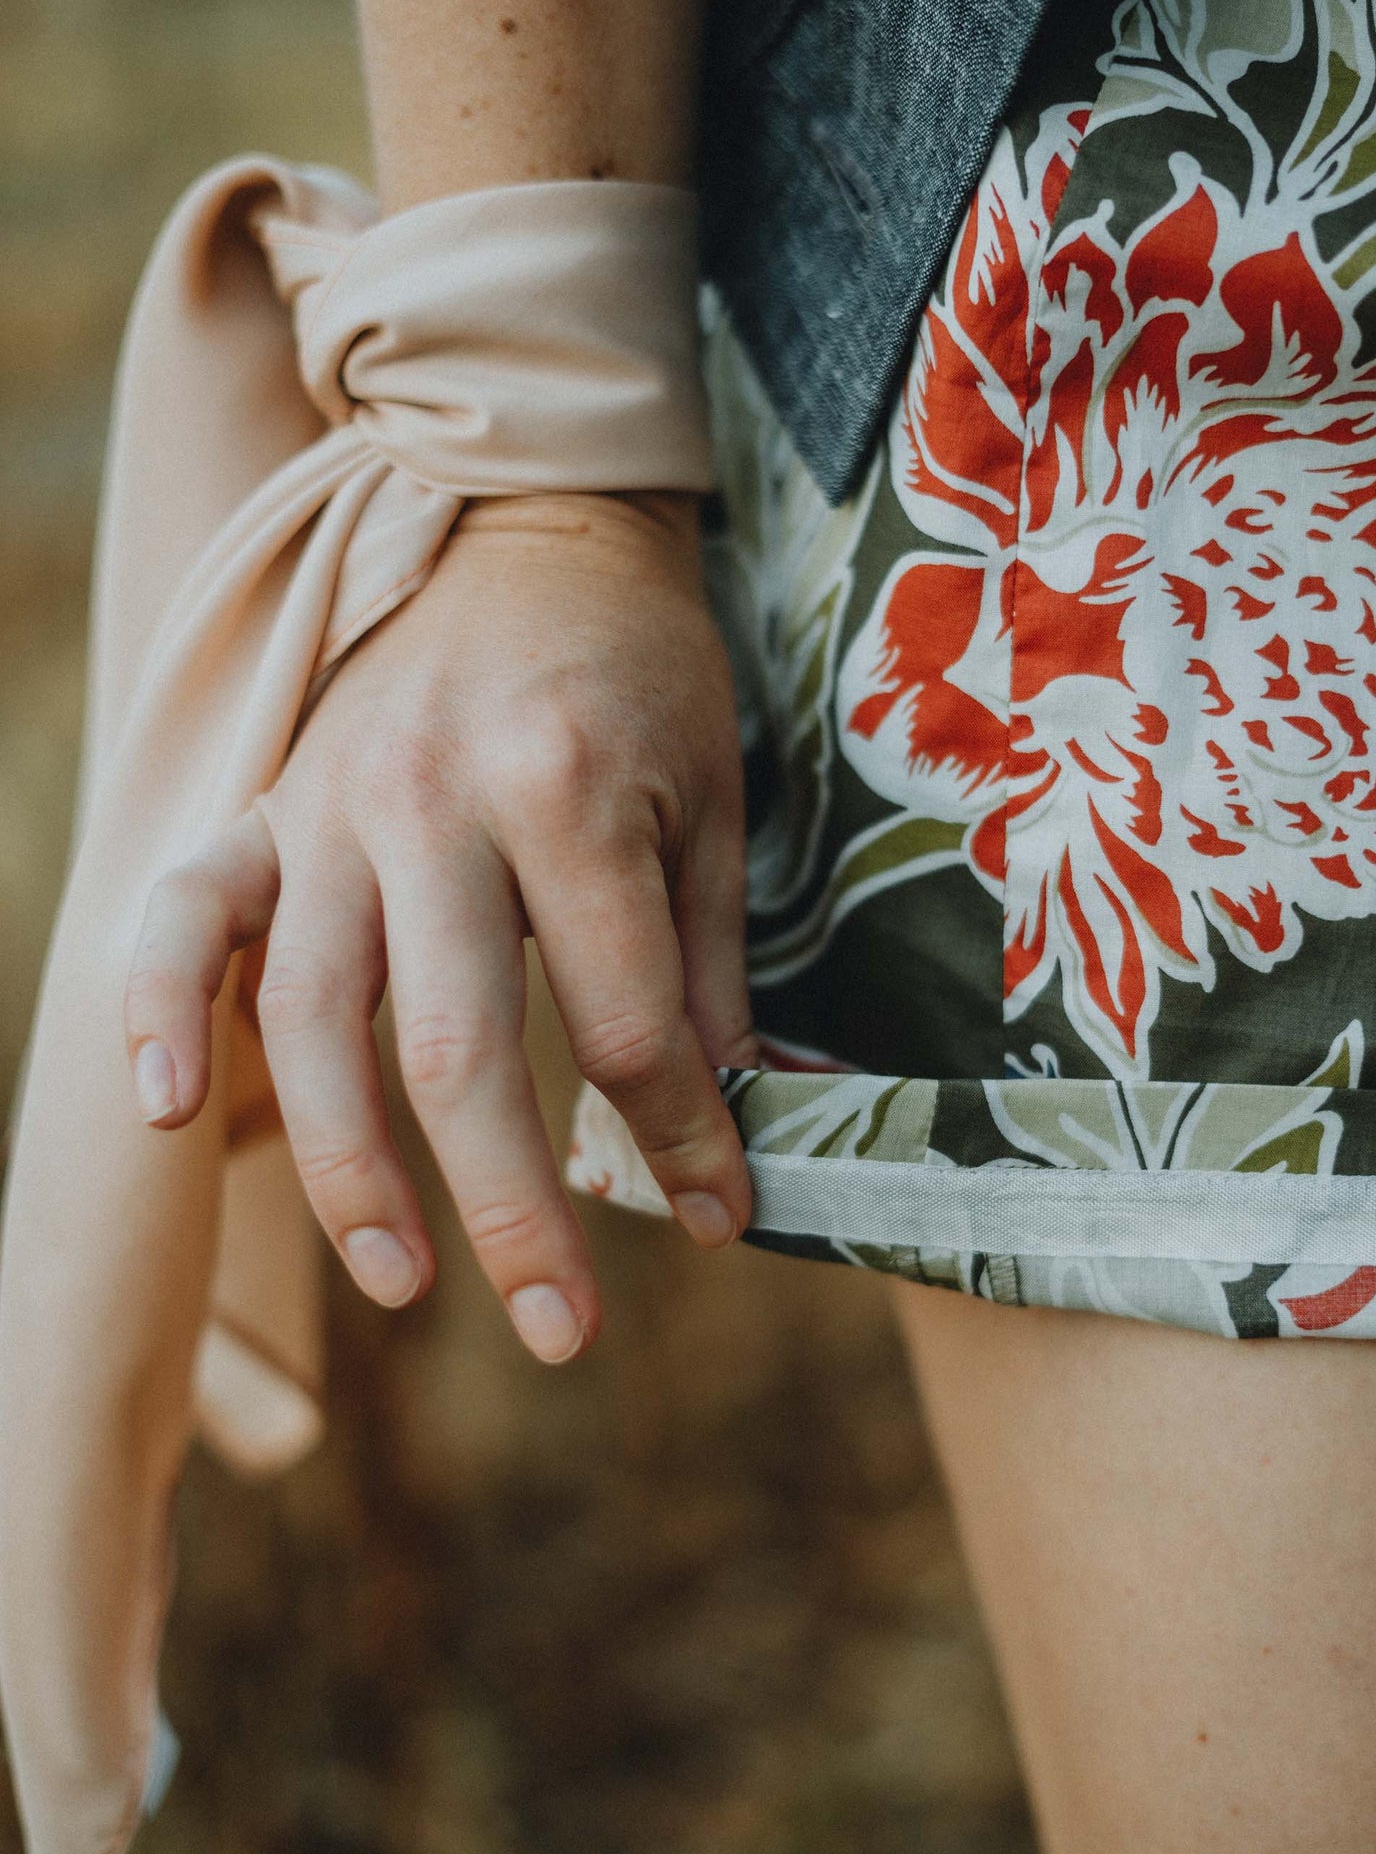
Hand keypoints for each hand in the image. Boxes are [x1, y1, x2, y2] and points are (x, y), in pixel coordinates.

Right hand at [123, 491, 758, 1362]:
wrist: (529, 520)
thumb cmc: (640, 670)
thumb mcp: (712, 802)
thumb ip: (710, 968)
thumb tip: (741, 1123)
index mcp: (569, 795)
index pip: (625, 1023)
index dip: (680, 1141)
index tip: (722, 1221)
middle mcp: (435, 805)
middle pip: (459, 1047)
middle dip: (516, 1209)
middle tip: (567, 1334)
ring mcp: (332, 807)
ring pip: (315, 1016)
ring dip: (350, 1167)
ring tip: (403, 1282)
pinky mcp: (267, 806)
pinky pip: (184, 913)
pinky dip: (156, 1009)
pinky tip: (172, 1114)